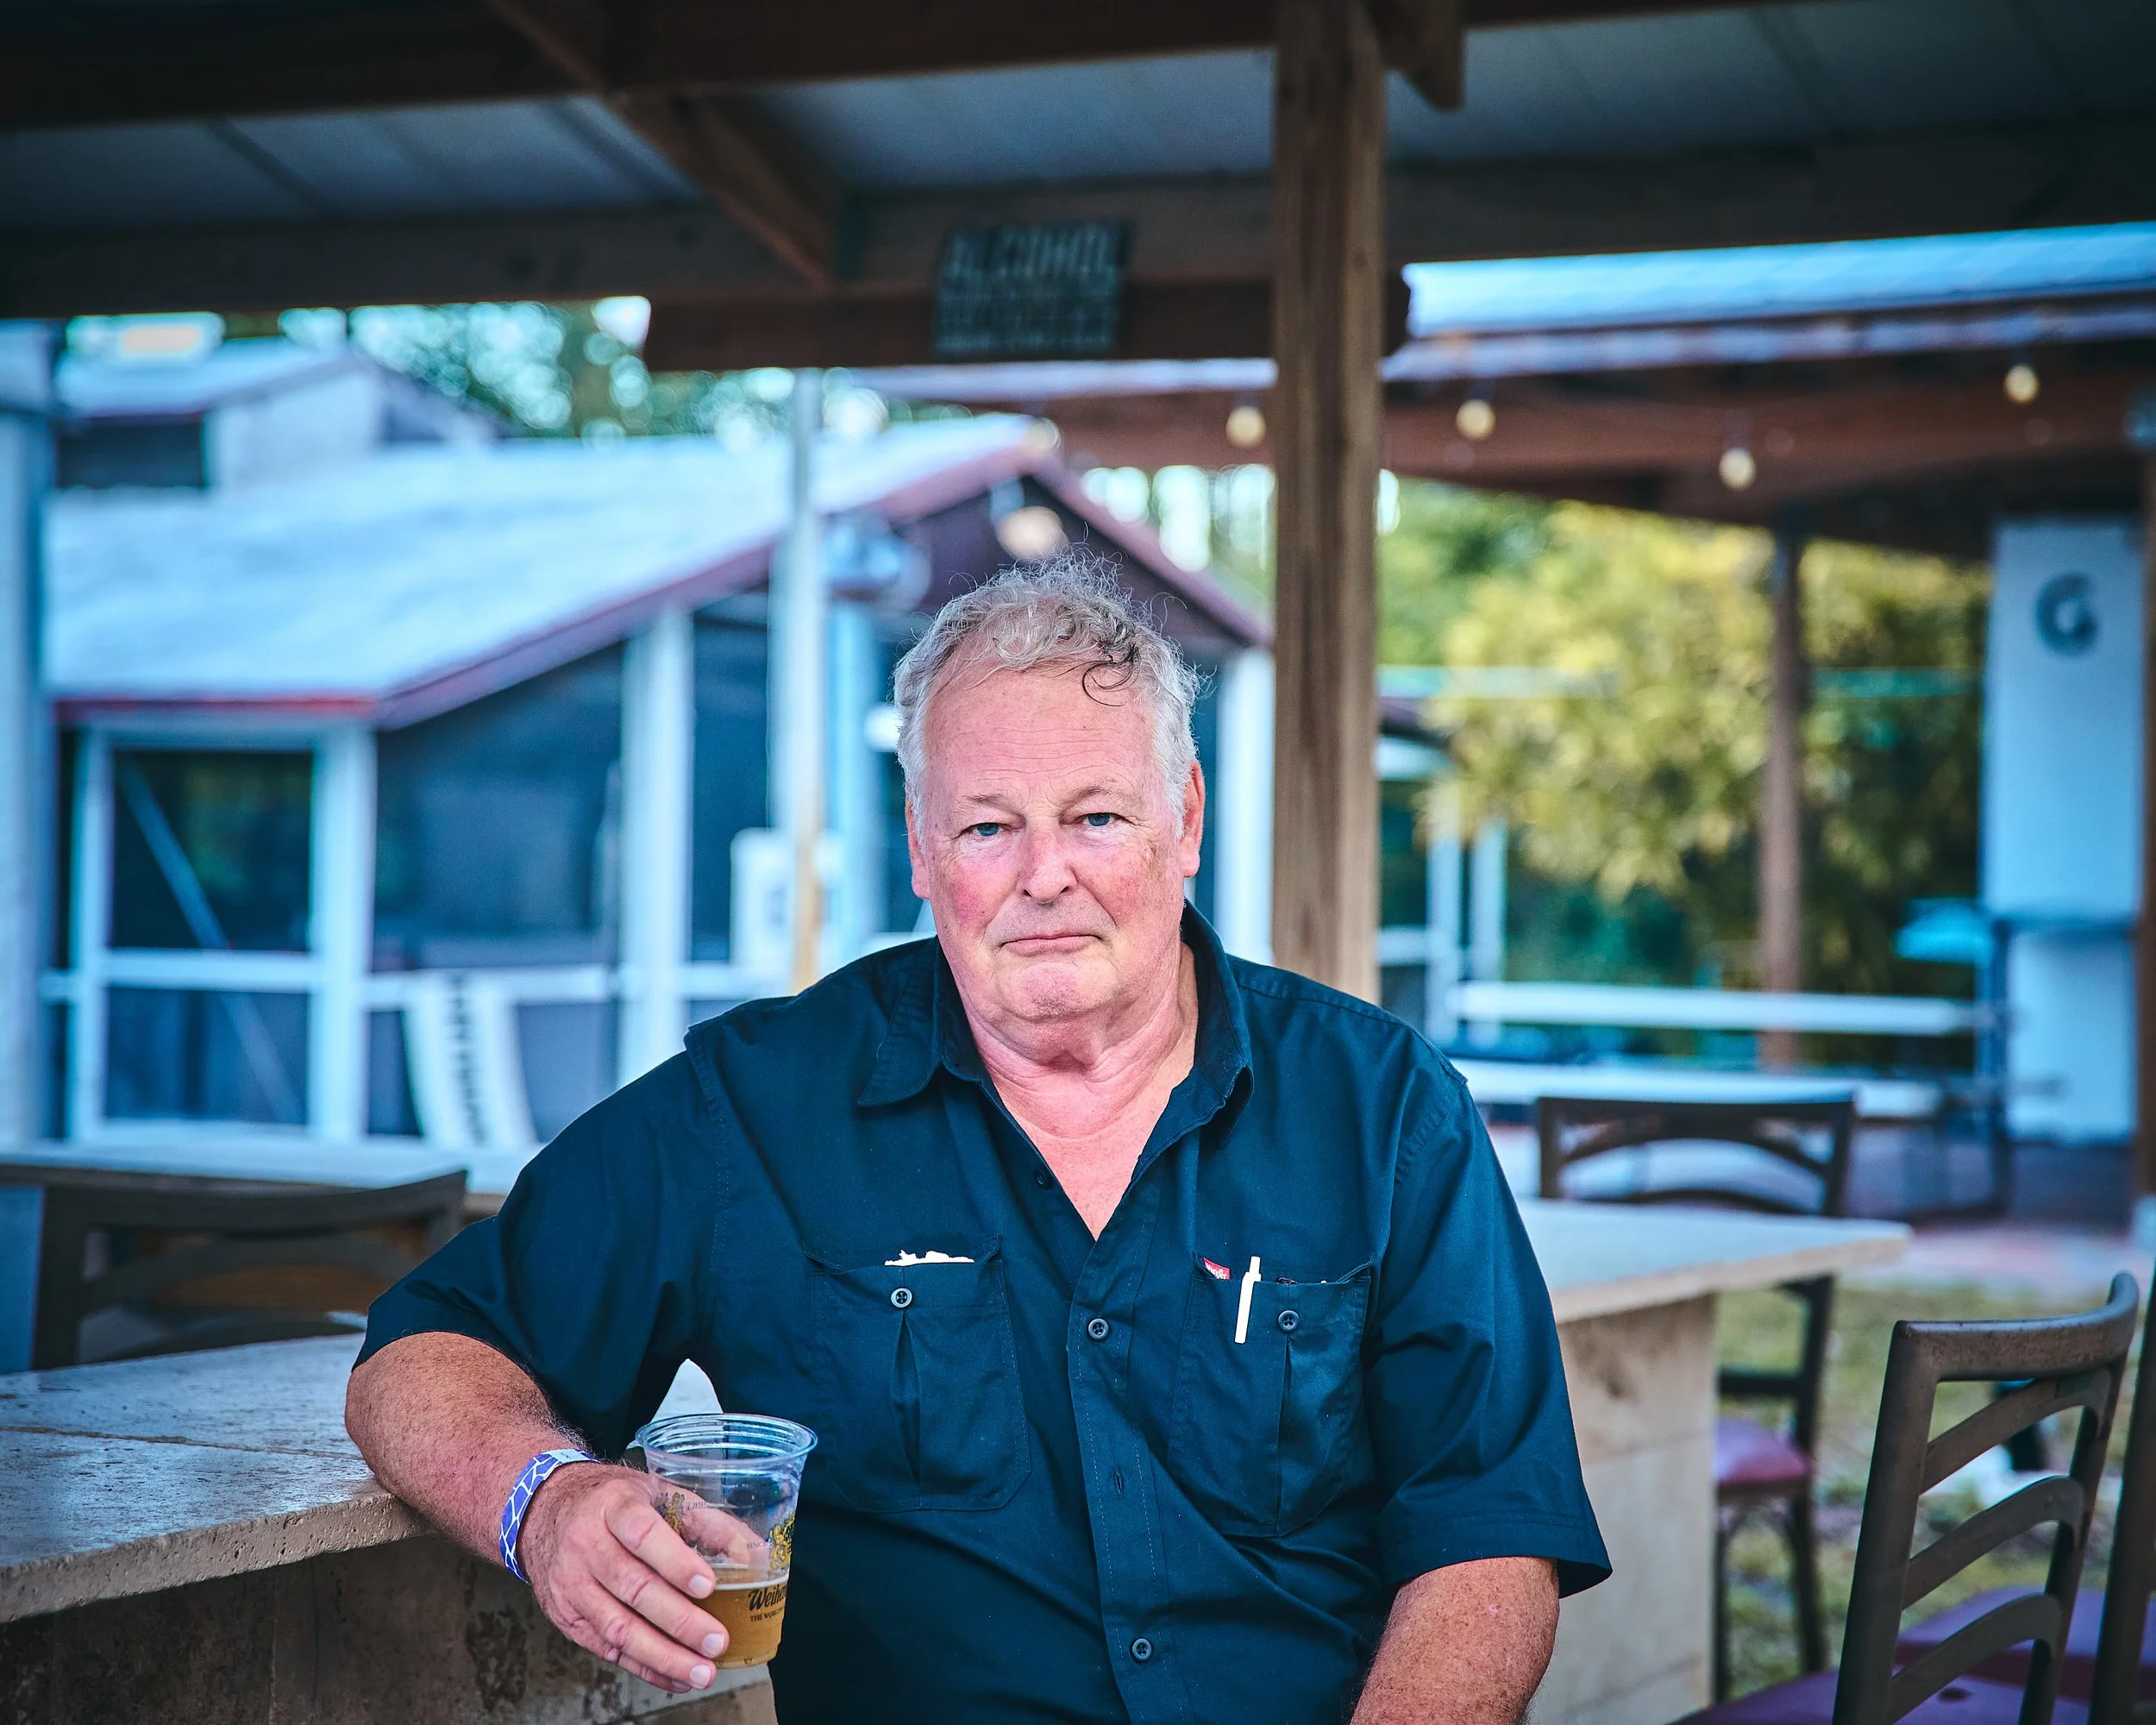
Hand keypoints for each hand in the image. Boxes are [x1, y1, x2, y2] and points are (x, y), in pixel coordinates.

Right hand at [516, 1462, 767, 1692]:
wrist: (544, 1511)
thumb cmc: (613, 1502)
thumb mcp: (654, 1492)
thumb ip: (704, 1520)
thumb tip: (755, 1551)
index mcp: (614, 1505)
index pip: (644, 1533)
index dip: (676, 1562)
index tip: (708, 1585)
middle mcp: (586, 1544)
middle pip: (633, 1587)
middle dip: (679, 1620)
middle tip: (716, 1641)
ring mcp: (571, 1583)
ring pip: (617, 1627)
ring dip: (663, 1655)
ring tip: (702, 1672)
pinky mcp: (566, 1616)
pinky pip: (606, 1648)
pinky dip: (643, 1667)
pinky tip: (674, 1677)